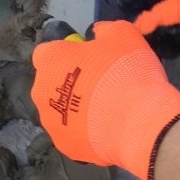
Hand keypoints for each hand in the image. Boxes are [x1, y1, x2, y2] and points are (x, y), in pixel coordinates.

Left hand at [30, 20, 179, 179]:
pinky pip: (73, 135)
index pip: (46, 53)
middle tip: (98, 85)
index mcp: (49, 62)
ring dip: (75, 109)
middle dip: (68, 83)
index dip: (66, 54)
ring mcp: (51, 124)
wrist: (138, 122)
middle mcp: (41, 94)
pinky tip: (105, 130)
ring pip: (60, 112)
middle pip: (51, 85)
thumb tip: (97, 35)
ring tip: (104, 111)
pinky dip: (84, 132)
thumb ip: (103, 31)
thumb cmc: (126, 70)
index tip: (86, 58)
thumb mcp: (122, 34)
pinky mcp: (65, 148)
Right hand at [113, 0, 179, 57]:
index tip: (104, 29)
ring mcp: (166, 0)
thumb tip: (125, 30)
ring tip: (127, 47)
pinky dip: (147, 35)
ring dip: (135, 31)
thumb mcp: (174, 15)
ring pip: (139, 16)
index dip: (113, 7)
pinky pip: (151, 24)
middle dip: (124, 21)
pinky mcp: (171, 14)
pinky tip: (144, 47)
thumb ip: (148, 20)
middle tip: (114, 42)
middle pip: (131, 3)